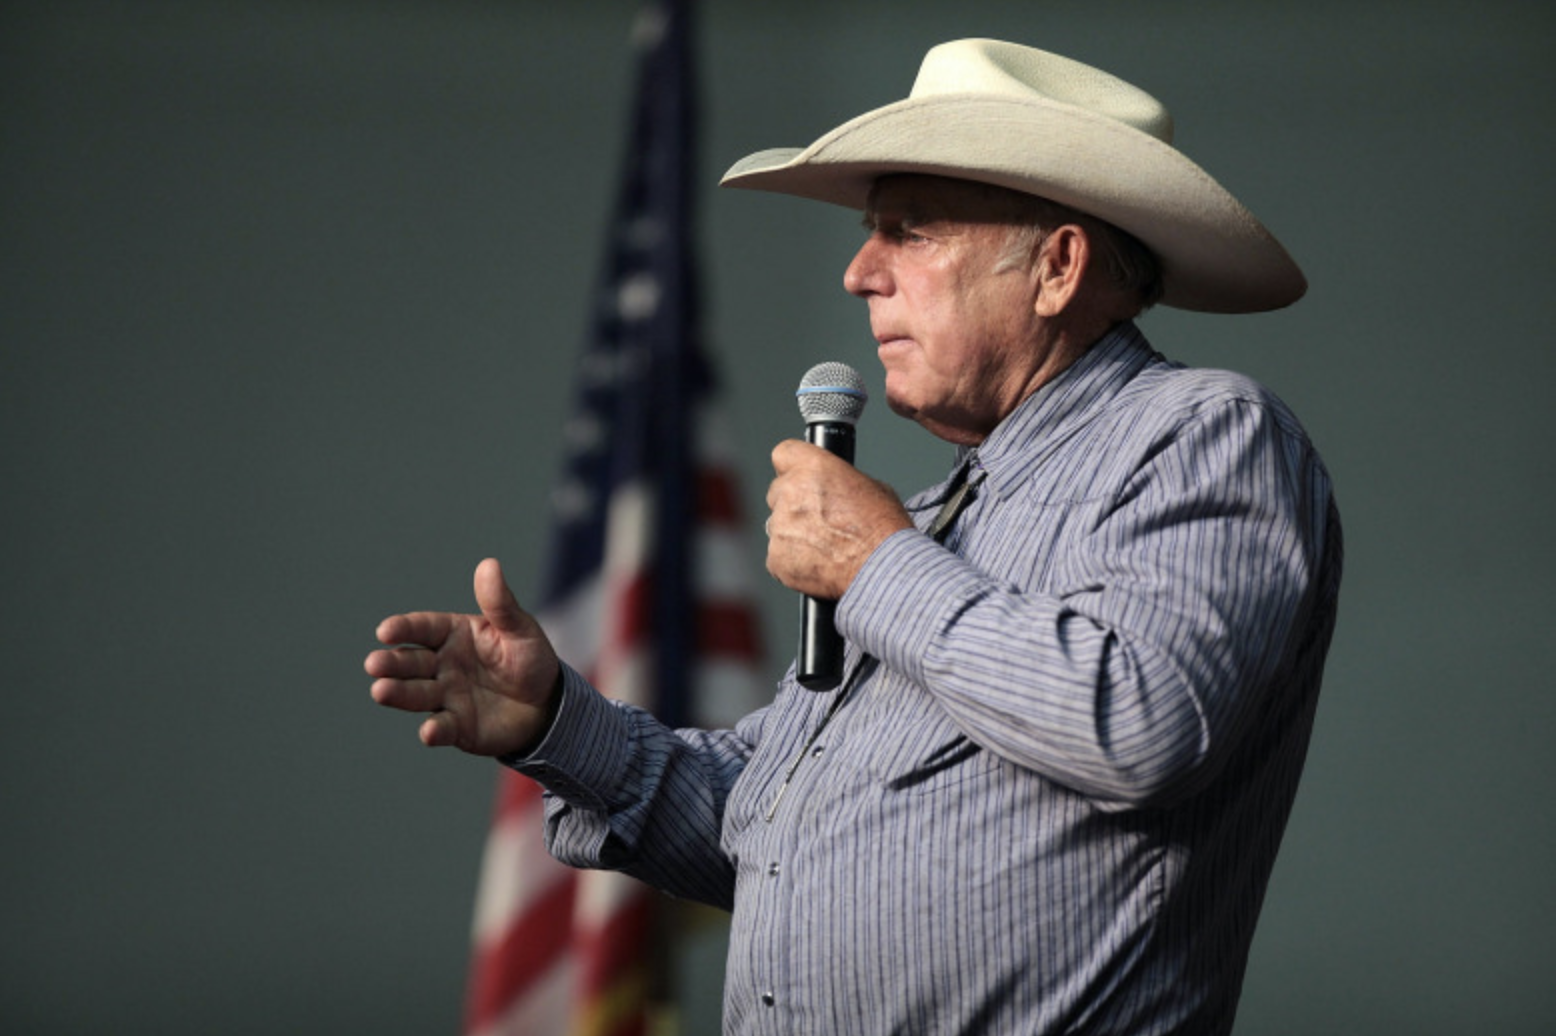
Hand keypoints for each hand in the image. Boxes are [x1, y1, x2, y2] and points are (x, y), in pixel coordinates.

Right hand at [366, 558, 560, 756]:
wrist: (547, 704)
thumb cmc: (529, 659)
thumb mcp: (520, 629)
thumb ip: (500, 604)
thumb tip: (489, 564)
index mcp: (452, 634)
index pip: (423, 628)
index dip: (403, 628)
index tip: (385, 630)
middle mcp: (442, 665)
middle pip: (410, 662)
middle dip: (390, 664)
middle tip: (373, 664)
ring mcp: (446, 696)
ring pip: (416, 694)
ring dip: (398, 694)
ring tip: (381, 691)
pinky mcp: (457, 727)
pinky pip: (442, 728)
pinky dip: (434, 731)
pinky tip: (429, 731)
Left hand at [766, 439, 912, 599]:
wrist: (881, 568)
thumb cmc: (883, 529)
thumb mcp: (871, 488)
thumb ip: (839, 482)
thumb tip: (834, 488)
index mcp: (813, 467)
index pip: (784, 453)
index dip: (792, 466)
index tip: (797, 475)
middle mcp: (791, 492)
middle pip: (778, 492)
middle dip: (793, 505)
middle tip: (817, 521)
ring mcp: (780, 526)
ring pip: (777, 526)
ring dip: (793, 534)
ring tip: (823, 548)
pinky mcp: (776, 557)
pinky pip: (778, 556)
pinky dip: (793, 562)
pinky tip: (818, 564)